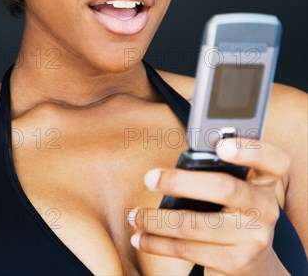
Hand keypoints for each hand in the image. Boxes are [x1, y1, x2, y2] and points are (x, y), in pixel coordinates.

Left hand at [128, 138, 290, 274]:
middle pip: (224, 188)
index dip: (251, 150)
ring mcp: (252, 238)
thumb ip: (220, 171)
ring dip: (156, 220)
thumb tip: (176, 165)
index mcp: (266, 182)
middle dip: (181, 182)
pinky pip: (187, 249)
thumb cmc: (234, 213)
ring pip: (195, 224)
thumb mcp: (239, 190)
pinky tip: (141, 237)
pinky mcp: (233, 262)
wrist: (255, 267)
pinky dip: (157, 243)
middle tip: (149, 178)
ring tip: (135, 216)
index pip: (273, 160)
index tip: (220, 145)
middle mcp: (265, 209)